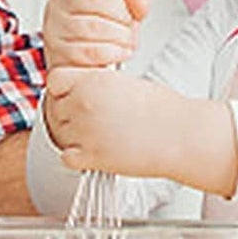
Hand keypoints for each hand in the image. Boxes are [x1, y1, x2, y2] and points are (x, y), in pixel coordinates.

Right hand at [42, 0, 149, 70]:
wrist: (78, 66)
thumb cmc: (98, 36)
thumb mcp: (120, 13)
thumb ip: (133, 2)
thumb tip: (139, 0)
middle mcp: (61, 4)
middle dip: (121, 14)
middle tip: (127, 23)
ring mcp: (56, 29)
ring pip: (94, 26)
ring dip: (120, 37)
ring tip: (125, 41)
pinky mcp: (59, 54)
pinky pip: (91, 51)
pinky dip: (112, 53)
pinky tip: (117, 52)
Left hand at [45, 68, 237, 198]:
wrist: (183, 135)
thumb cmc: (163, 110)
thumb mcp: (124, 83)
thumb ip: (97, 86)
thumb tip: (80, 91)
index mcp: (93, 80)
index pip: (55, 80)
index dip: (63, 89)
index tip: (74, 95)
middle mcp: (84, 103)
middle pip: (55, 109)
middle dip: (70, 115)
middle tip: (92, 122)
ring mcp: (85, 130)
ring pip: (59, 133)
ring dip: (73, 137)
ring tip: (99, 137)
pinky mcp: (91, 156)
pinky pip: (66, 157)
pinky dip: (77, 158)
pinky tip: (96, 152)